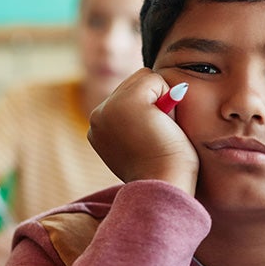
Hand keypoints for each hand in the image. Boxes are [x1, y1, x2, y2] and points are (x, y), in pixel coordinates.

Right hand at [88, 69, 198, 194]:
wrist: (165, 186)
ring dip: (161, 100)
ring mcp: (108, 108)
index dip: (150, 111)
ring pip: (144, 80)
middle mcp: (96, 117)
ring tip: (159, 131)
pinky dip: (168, 97)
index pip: (127, 97)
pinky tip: (163, 124)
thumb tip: (158, 103)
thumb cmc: (165, 170)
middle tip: (157, 136)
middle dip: (154, 103)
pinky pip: (154, 79)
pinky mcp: (126, 102)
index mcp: (99, 129)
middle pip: (135, 84)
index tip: (151, 141)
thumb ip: (138, 122)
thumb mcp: (143, 143)